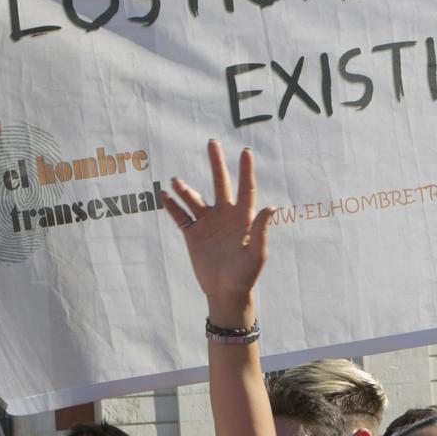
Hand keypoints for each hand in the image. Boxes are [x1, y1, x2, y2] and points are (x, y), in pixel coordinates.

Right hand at [164, 141, 277, 314]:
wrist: (226, 292)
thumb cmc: (246, 274)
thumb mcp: (257, 253)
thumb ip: (261, 230)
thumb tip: (272, 208)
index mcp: (243, 217)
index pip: (246, 189)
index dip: (246, 171)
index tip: (245, 152)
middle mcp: (224, 215)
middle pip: (220, 183)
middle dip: (216, 164)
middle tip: (212, 143)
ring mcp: (207, 223)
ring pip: (195, 199)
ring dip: (185, 190)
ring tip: (176, 182)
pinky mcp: (192, 234)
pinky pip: (180, 216)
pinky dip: (172, 206)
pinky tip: (164, 196)